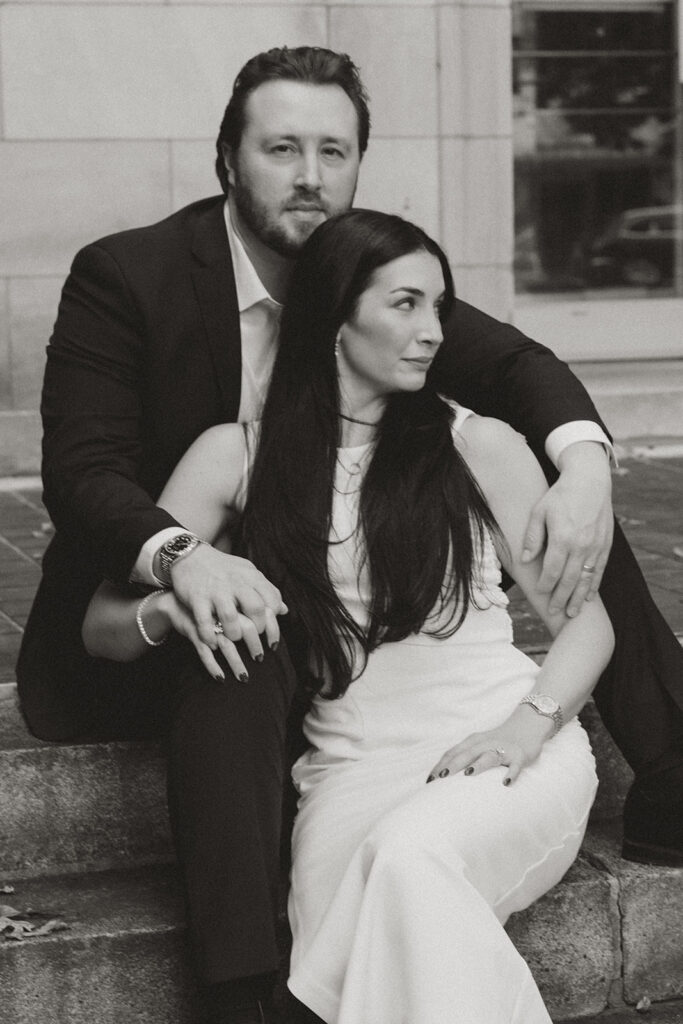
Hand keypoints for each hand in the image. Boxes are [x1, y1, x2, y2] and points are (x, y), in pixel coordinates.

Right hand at [157, 590, 265, 682]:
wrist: (183, 581)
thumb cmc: (218, 588)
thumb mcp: (242, 585)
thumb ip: (263, 597)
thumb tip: (285, 610)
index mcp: (242, 591)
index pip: (263, 611)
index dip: (272, 629)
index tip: (274, 644)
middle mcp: (227, 602)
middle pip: (247, 627)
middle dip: (255, 645)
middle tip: (260, 658)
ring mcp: (209, 616)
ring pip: (226, 641)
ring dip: (236, 662)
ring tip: (245, 677)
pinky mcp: (194, 625)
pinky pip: (203, 650)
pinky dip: (212, 665)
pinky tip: (220, 677)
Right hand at [169, 543, 286, 650]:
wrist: (190, 555)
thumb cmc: (223, 568)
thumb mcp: (248, 572)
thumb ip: (266, 590)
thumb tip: (284, 610)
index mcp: (250, 576)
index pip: (271, 599)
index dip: (274, 620)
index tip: (270, 632)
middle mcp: (235, 582)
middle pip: (255, 608)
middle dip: (258, 627)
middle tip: (254, 635)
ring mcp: (216, 591)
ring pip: (231, 618)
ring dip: (235, 634)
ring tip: (234, 637)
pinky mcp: (197, 599)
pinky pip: (204, 623)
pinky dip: (209, 636)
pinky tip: (213, 642)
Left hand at [425, 709, 553, 785]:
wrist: (526, 726)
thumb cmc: (496, 741)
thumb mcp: (477, 745)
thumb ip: (463, 757)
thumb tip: (442, 775)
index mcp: (473, 742)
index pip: (453, 753)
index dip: (440, 765)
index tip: (429, 780)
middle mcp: (485, 743)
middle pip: (467, 753)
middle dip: (453, 765)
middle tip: (440, 778)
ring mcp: (503, 749)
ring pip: (489, 756)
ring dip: (479, 764)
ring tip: (468, 774)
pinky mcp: (519, 755)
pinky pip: (515, 765)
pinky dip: (511, 773)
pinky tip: (506, 783)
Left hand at [522, 442, 612, 615]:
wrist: (590, 480)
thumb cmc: (560, 495)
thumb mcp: (539, 511)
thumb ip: (532, 537)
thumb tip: (525, 560)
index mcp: (563, 537)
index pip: (553, 569)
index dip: (546, 584)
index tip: (540, 593)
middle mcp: (582, 545)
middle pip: (570, 579)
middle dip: (561, 597)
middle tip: (554, 612)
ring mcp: (596, 546)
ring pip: (587, 578)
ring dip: (579, 597)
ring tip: (572, 613)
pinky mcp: (606, 544)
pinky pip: (600, 570)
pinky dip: (594, 585)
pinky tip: (589, 597)